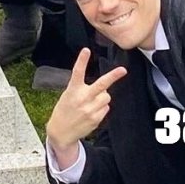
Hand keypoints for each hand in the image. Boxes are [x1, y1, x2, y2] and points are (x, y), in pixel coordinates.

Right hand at [46, 48, 126, 168]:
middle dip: (113, 76)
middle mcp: (82, 99)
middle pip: (101, 85)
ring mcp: (90, 109)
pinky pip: (106, 108)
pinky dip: (101, 108)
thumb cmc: (65, 111)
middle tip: (123, 70)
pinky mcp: (96, 118)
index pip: (77, 72)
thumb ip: (83, 89)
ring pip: (106, 96)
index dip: (82, 60)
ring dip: (102, 97)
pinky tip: (91, 112)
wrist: (61, 132)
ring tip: (91, 103)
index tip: (86, 50)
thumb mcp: (68, 96)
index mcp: (72, 91)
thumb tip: (103, 88)